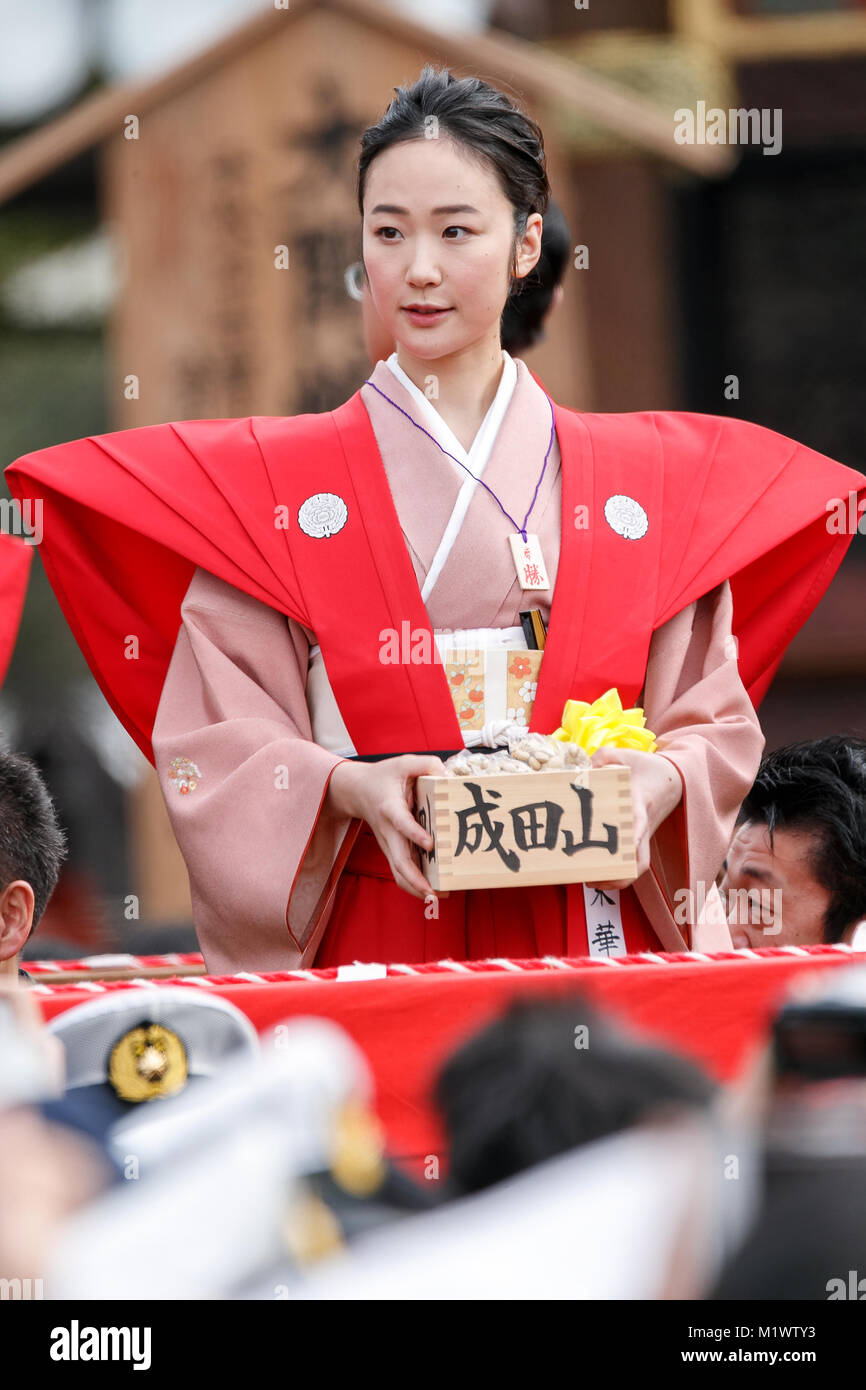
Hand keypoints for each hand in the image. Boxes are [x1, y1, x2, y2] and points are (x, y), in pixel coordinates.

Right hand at [326, 755, 447, 899]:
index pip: (401, 823)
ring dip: (415, 888)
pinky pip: (400, 871)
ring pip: (398, 872)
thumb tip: (450, 779)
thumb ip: (429, 765)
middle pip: (398, 860)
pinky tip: (432, 892)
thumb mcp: (405, 762)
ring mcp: (388, 843)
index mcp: (390, 807)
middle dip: (415, 879)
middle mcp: (388, 830)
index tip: (430, 843)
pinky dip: (413, 885)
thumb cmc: (384, 776)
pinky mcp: (391, 849)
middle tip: (434, 892)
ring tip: (437, 898)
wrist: (356, 790)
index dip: (414, 833)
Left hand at [588, 746, 681, 889]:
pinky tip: (596, 873)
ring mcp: (644, 835)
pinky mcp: (641, 839)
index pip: (639, 822)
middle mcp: (644, 825)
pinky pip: (632, 862)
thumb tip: (587, 767)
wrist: (674, 779)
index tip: (628, 845)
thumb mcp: (627, 755)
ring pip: (637, 866)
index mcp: (640, 803)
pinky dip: (617, 872)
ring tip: (590, 881)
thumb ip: (605, 756)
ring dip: (617, 879)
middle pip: (641, 859)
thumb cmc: (648, 768)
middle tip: (593, 878)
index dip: (633, 834)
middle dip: (620, 874)